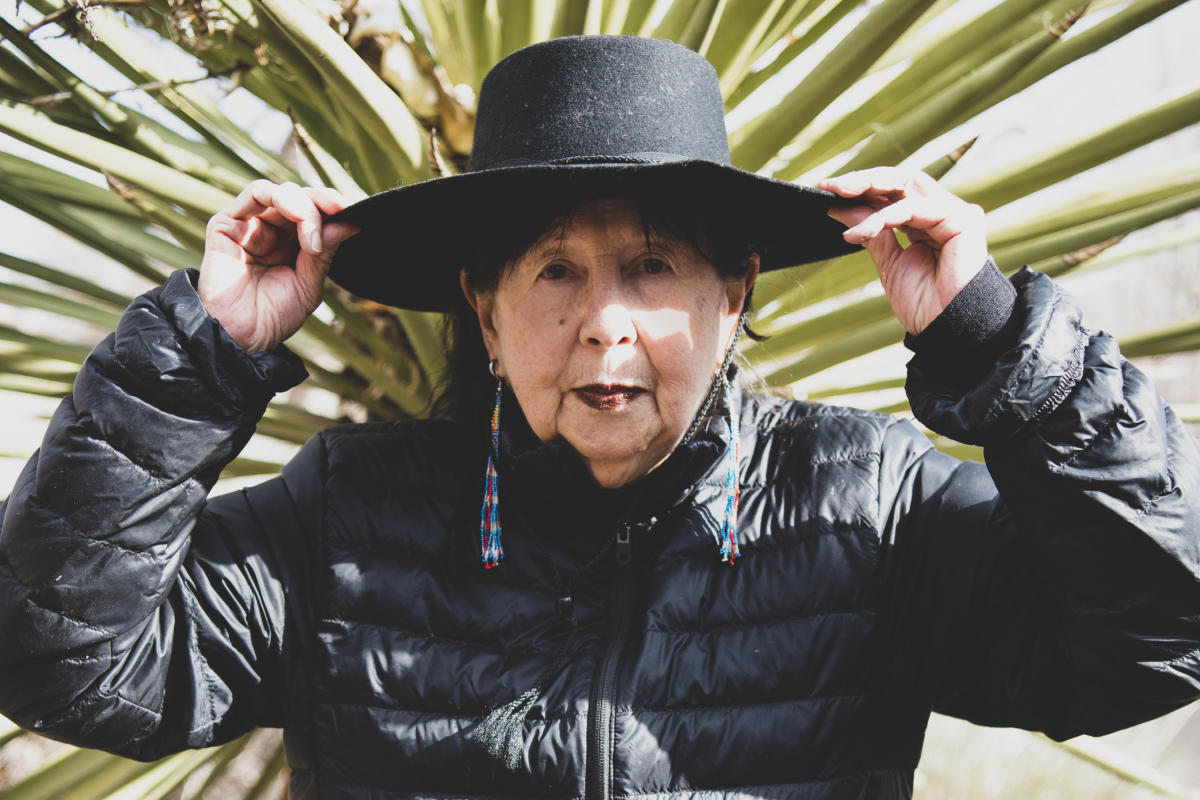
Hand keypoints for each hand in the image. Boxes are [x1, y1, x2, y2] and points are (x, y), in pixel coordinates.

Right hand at [199, 180, 360, 352]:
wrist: (240, 337)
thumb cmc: (272, 316)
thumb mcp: (309, 283)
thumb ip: (325, 251)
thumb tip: (351, 222)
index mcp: (292, 244)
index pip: (317, 214)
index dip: (337, 208)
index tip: (359, 211)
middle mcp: (271, 230)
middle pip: (303, 198)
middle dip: (326, 203)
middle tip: (343, 213)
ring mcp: (250, 224)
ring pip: (283, 193)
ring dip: (306, 207)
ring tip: (314, 238)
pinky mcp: (227, 223)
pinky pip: (255, 193)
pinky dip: (283, 199)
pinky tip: (300, 221)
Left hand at [820, 168, 987, 335]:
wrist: (947, 330)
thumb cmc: (925, 304)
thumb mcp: (888, 263)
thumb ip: (871, 233)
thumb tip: (842, 208)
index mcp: (924, 222)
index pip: (893, 192)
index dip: (862, 188)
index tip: (828, 191)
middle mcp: (940, 213)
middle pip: (900, 180)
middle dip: (863, 180)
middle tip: (830, 187)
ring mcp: (953, 213)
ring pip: (906, 184)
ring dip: (868, 188)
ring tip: (838, 200)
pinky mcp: (962, 219)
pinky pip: (913, 208)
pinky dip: (882, 217)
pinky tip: (859, 232)